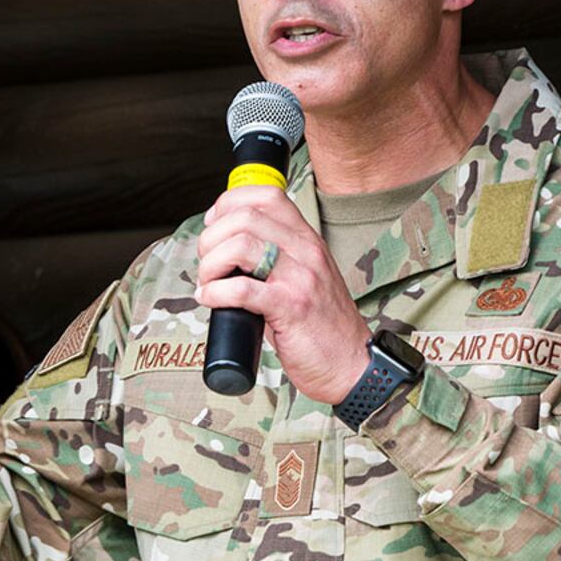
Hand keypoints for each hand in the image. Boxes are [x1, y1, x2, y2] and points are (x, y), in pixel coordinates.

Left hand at [195, 186, 370, 403]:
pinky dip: (215, 292)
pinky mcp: (291, 308)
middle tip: (207, 265)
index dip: (229, 203)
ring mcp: (300, 278)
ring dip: (210, 264)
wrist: (353, 365)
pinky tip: (211, 300)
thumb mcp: (305, 278)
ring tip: (209, 283)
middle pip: (244, 217)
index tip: (213, 224)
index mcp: (307, 240)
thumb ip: (275, 260)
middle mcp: (305, 251)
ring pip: (239, 245)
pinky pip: (241, 288)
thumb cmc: (323, 327)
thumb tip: (226, 253)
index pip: (266, 195)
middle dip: (211, 239)